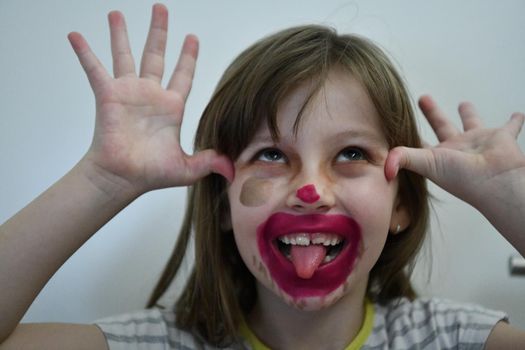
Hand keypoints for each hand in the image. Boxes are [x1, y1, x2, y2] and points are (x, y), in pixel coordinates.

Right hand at [68, 4, 232, 195]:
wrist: (123, 178)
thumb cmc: (150, 174)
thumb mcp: (187, 168)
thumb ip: (209, 161)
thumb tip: (230, 168)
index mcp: (171, 107)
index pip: (183, 75)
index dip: (188, 57)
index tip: (192, 38)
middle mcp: (150, 95)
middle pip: (156, 55)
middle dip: (159, 32)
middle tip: (161, 9)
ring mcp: (128, 93)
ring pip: (126, 55)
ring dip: (121, 34)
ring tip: (116, 13)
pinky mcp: (108, 96)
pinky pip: (94, 69)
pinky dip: (85, 52)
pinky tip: (76, 35)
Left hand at [385, 95, 524, 212]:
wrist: (498, 181)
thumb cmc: (463, 178)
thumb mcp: (427, 164)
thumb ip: (402, 159)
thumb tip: (384, 168)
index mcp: (438, 156)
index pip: (419, 143)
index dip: (408, 136)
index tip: (399, 124)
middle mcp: (457, 149)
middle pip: (442, 126)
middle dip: (432, 113)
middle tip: (423, 97)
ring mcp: (479, 143)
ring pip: (473, 123)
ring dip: (469, 114)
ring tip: (464, 103)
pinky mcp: (501, 137)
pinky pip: (510, 126)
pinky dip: (515, 121)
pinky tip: (518, 114)